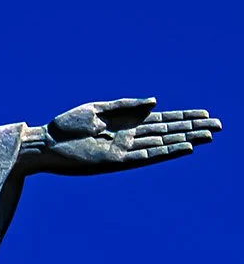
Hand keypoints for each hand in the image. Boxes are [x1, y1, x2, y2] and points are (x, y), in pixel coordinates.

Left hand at [24, 97, 220, 175]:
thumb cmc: (65, 126)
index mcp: (124, 122)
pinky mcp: (117, 160)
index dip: (183, 117)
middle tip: (219, 126)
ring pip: (163, 144)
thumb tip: (157, 102)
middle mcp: (129, 137)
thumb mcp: (97, 109)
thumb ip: (126, 105)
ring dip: (186, 140)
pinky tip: (185, 147)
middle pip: (168, 131)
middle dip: (192, 128)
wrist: (44, 143)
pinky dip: (167, 152)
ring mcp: (125, 149)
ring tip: (209, 136)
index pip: (161, 119)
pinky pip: (148, 157)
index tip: (206, 114)